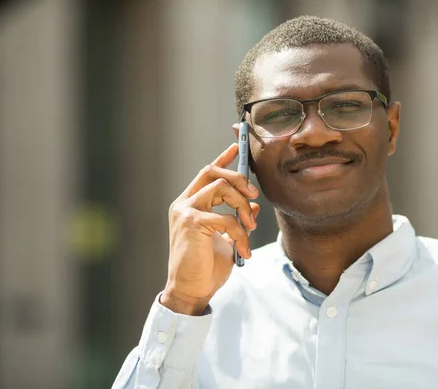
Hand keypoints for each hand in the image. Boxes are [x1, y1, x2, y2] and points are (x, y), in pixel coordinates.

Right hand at [161, 143, 259, 314]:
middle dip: (238, 179)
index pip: (206, 173)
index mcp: (190, 204)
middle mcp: (184, 203)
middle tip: (253, 197)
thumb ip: (237, 220)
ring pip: (221, 187)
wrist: (191, 291)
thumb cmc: (206, 268)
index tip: (236, 146)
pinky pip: (225, 218)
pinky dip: (240, 233)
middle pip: (212, 172)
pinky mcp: (190, 223)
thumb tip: (253, 207)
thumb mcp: (227, 240)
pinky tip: (244, 249)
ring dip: (242, 206)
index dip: (222, 159)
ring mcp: (184, 211)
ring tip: (250, 229)